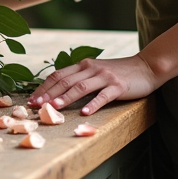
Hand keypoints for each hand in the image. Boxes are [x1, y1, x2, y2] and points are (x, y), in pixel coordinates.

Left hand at [27, 55, 160, 115]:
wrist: (146, 67)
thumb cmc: (119, 73)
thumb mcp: (96, 71)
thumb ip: (80, 78)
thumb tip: (58, 91)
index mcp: (84, 65)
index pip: (58, 75)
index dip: (44, 87)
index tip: (32, 100)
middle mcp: (91, 68)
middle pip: (65, 80)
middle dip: (49, 93)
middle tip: (36, 106)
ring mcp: (105, 77)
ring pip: (81, 87)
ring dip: (66, 97)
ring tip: (54, 107)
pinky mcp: (117, 86)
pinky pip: (103, 96)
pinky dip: (93, 104)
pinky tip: (85, 113)